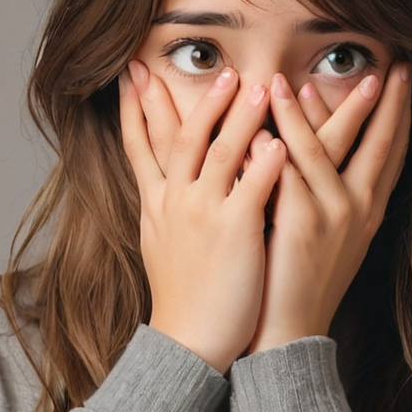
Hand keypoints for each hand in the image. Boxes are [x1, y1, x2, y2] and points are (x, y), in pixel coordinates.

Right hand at [119, 61, 287, 371]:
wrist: (187, 342)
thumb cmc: (182, 298)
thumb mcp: (159, 244)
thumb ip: (165, 207)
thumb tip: (163, 183)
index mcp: (157, 204)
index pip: (140, 145)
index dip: (134, 108)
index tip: (130, 73)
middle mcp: (175, 202)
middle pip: (183, 138)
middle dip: (200, 100)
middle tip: (219, 70)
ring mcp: (203, 214)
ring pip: (221, 152)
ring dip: (239, 115)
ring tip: (257, 85)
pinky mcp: (234, 231)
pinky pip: (252, 187)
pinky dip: (265, 160)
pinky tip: (280, 139)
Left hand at [250, 62, 411, 352]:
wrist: (286, 333)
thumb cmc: (299, 280)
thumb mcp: (327, 230)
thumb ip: (324, 182)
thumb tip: (315, 132)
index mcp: (369, 210)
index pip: (392, 150)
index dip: (400, 112)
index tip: (404, 76)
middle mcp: (359, 210)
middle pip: (378, 143)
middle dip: (384, 101)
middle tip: (393, 63)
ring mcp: (333, 217)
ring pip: (323, 150)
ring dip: (312, 110)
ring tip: (294, 77)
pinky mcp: (301, 226)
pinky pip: (288, 173)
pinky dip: (278, 143)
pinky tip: (267, 118)